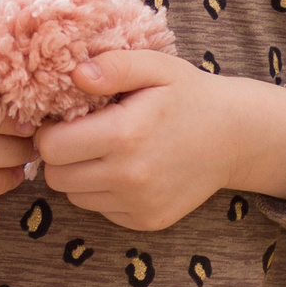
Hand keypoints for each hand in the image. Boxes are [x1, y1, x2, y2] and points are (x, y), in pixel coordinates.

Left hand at [34, 51, 285, 231]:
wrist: (236, 137)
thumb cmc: (189, 96)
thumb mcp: (156, 66)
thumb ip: (113, 66)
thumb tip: (76, 74)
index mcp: (125, 135)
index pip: (50, 147)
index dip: (49, 131)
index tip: (66, 118)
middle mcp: (130, 177)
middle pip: (56, 177)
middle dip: (60, 155)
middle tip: (82, 133)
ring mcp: (139, 205)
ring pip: (75, 196)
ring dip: (80, 174)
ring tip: (107, 149)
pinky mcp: (146, 221)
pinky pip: (101, 209)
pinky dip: (103, 191)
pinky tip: (126, 168)